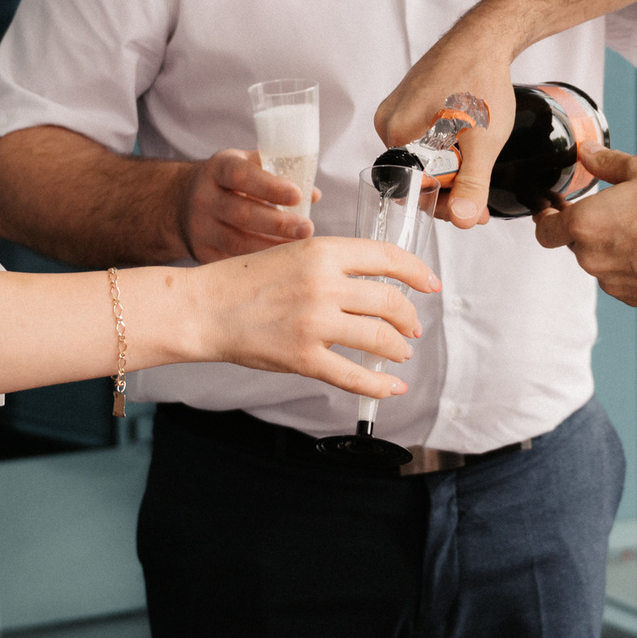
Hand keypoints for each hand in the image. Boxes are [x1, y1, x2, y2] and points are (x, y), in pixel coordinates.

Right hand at [178, 147, 316, 261]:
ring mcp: (201, 228)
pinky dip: (259, 264)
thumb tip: (313, 195)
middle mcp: (204, 197)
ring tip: (301, 249)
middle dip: (278, 223)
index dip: (270, 187)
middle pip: (242, 213)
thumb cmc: (228, 182)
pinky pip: (232, 261)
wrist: (183, 202)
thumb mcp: (246, 165)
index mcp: (218, 169)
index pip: (242, 176)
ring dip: (273, 247)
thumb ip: (279, 174)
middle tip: (308, 229)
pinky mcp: (203, 252)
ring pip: (238, 242)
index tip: (298, 195)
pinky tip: (282, 263)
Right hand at [189, 235, 439, 396]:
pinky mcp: (303, 357)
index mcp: (323, 251)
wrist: (206, 308)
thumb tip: (375, 283)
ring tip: (400, 352)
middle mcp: (324, 284)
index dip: (416, 272)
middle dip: (408, 318)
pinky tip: (391, 386)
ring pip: (379, 338)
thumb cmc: (244, 280)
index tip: (430, 284)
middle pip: (389, 302)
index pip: (387, 258)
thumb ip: (333, 264)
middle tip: (412, 327)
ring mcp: (315, 323)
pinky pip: (354, 375)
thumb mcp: (293, 252)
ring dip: (397, 348)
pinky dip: (379, 384)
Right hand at [374, 34, 517, 228]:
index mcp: (395, 132)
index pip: (410, 190)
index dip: (443, 205)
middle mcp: (388, 122)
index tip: (470, 208)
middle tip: (479, 191)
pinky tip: (466, 140)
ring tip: (476, 157)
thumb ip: (472, 184)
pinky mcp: (409, 103)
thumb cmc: (481, 79)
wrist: (486, 39)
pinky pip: (423, 139)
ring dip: (449, 168)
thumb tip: (461, 220)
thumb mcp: (482, 141)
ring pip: (421, 159)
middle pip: (415, 176)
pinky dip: (445, 147)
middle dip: (449, 189)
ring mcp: (397, 111)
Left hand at [530, 145, 636, 306]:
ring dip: (606, 246)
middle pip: (572, 242)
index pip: (544, 229)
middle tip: (610, 211)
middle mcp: (589, 257)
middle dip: (584, 227)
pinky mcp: (628, 296)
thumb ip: (605, 161)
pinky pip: (616, 277)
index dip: (545, 217)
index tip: (551, 208)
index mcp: (584, 224)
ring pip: (596, 260)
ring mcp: (608, 280)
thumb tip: (586, 152)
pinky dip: (625, 265)